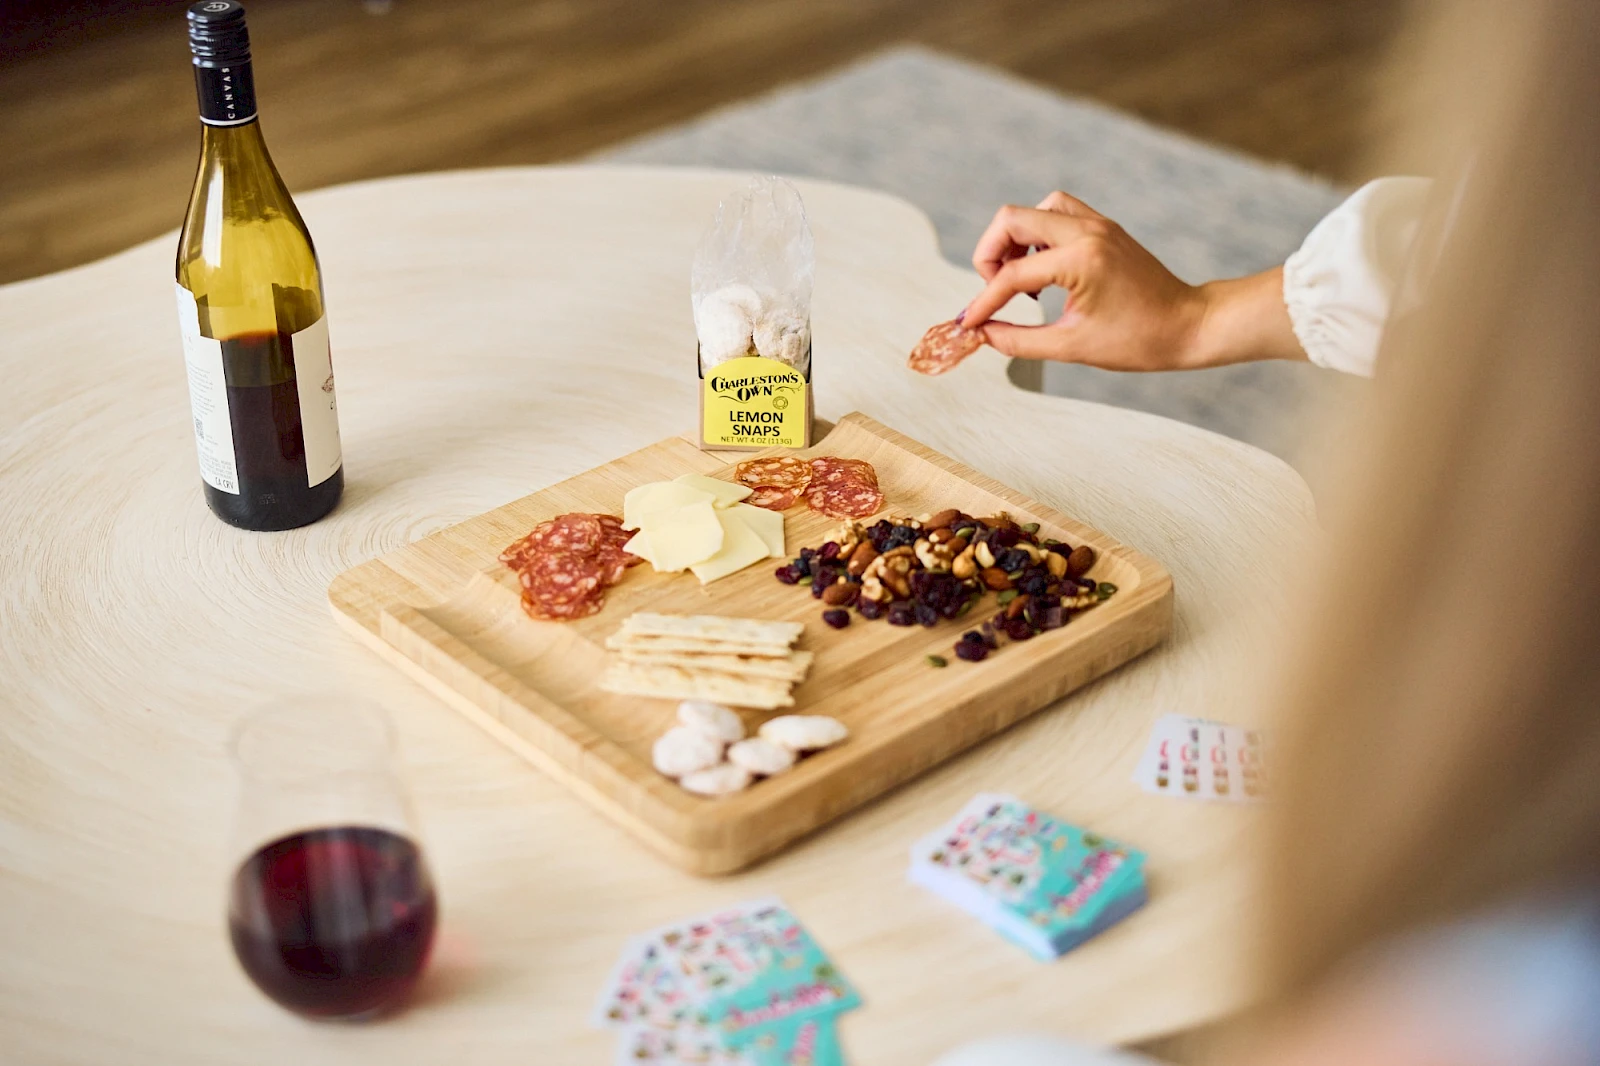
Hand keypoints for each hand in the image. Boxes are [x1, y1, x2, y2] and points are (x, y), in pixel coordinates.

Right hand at [963, 191, 1304, 369]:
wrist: (1189, 325)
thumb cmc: (1139, 340)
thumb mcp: (1072, 347)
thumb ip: (1019, 340)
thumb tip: (982, 334)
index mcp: (1081, 260)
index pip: (1012, 273)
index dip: (984, 301)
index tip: (969, 324)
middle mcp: (1088, 231)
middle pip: (1011, 218)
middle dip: (989, 255)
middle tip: (993, 291)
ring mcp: (1097, 224)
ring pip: (1034, 210)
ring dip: (1015, 241)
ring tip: (1019, 279)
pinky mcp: (1103, 227)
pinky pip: (1057, 214)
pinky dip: (1038, 235)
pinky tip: (1042, 268)